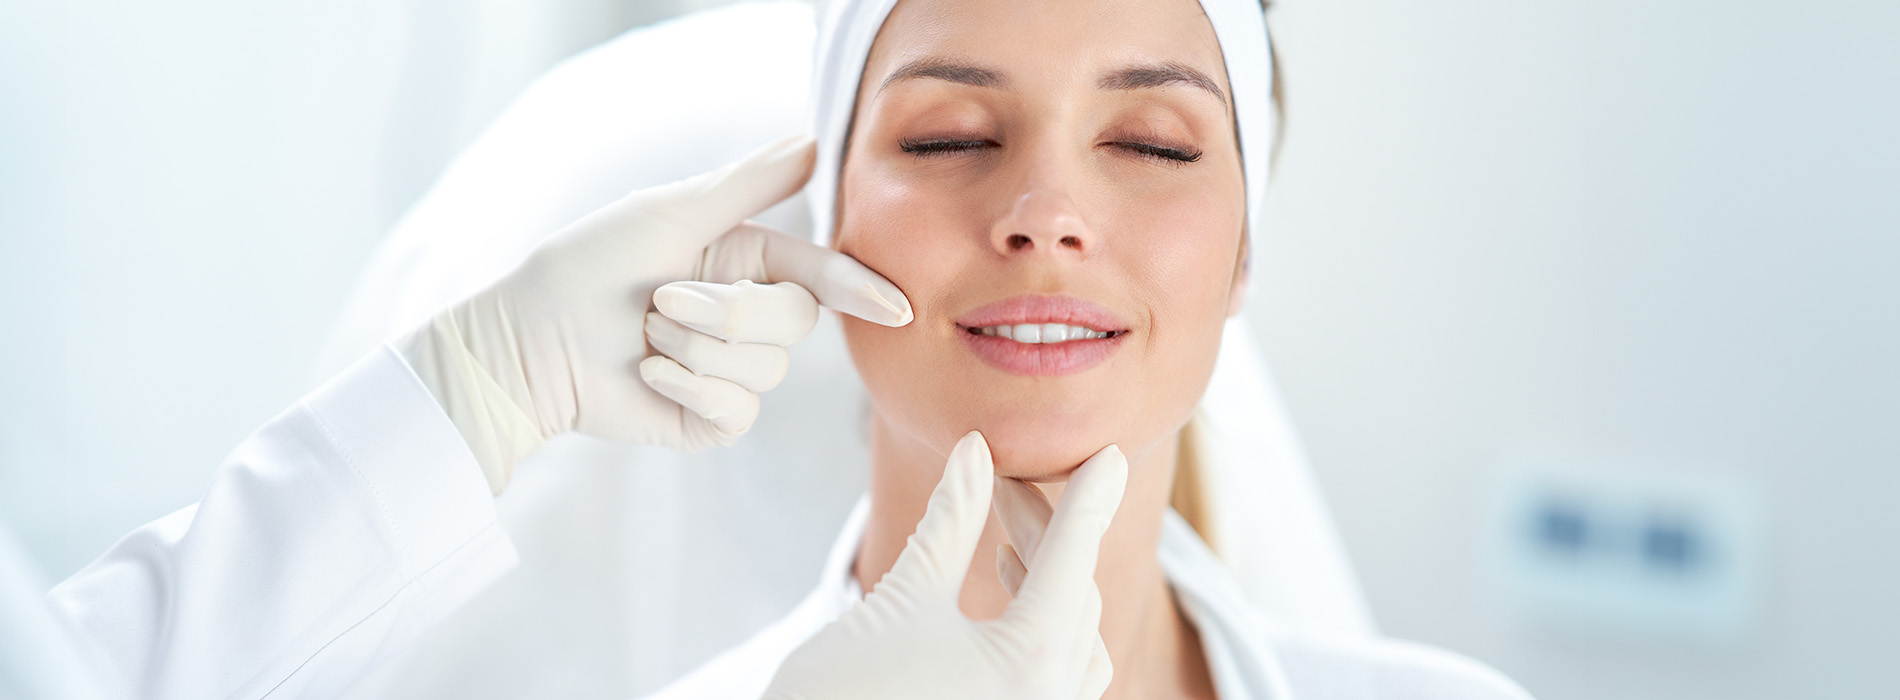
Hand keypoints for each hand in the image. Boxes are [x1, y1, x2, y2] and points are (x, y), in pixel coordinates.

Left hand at [399, 135, 911, 492]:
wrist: (529, 343)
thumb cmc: (588, 267)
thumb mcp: (671, 213)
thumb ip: (748, 184)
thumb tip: (814, 143)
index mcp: (745, 261)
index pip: (820, 275)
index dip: (860, 288)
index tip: (896, 307)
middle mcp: (746, 317)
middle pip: (794, 323)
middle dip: (726, 313)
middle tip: (661, 300)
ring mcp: (731, 373)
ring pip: (766, 371)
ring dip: (694, 351)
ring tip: (645, 337)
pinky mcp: (711, 421)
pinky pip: (737, 411)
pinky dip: (687, 389)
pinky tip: (648, 375)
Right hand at [763, 432, 1127, 699]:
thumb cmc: (841, 695)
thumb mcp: (901, 599)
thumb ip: (949, 523)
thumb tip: (975, 452)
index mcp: (1030, 662)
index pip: (1073, 557)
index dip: (1090, 498)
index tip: (1110, 454)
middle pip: (1073, 594)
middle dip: (1043, 530)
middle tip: (1001, 481)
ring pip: (1076, 640)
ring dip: (1050, 581)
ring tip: (1007, 539)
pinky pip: (1062, 677)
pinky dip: (1047, 628)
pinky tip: (1009, 596)